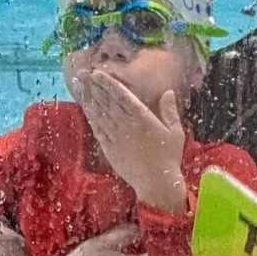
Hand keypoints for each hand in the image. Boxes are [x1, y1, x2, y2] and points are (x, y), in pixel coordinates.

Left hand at [68, 68, 187, 213]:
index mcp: (142, 117)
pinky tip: (86, 109)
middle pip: (107, 101)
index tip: (97, 73)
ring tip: (81, 87)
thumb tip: (168, 92)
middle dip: (94, 86)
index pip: (121, 95)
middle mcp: (126, 124)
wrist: (156, 182)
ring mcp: (115, 136)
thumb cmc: (169, 157)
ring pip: (99, 113)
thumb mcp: (175, 132)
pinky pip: (97, 129)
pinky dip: (91, 118)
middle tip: (83, 74)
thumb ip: (170, 111)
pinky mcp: (109, 148)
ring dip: (89, 99)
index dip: (108, 83)